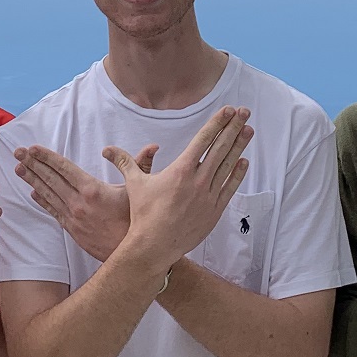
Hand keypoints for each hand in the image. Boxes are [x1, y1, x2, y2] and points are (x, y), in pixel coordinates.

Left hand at [12, 141, 160, 261]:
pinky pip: (54, 212)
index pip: (64, 168)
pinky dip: (42, 201)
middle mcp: (78, 203)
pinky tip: (33, 193)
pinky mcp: (73, 230)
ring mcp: (73, 217)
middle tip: (18, 153)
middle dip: (33, 164)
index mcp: (92, 189)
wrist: (133, 253)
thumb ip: (140, 165)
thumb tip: (151, 147)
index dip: (47, 157)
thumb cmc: (137, 219)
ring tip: (19, 169)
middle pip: (51, 179)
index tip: (33, 148)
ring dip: (32, 180)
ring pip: (48, 195)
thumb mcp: (139, 189)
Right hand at [106, 106, 253, 275]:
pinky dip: (238, 174)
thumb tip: (107, 149)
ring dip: (239, 146)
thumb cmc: (143, 214)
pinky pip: (229, 188)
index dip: (216, 123)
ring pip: (228, 166)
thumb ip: (125, 162)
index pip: (203, 140)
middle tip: (244, 112)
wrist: (154, 246)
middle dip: (233, 128)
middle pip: (220, 148)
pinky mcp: (214, 211)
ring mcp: (208, 196)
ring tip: (249, 130)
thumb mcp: (135, 184)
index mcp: (181, 170)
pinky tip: (244, 162)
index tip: (227, 110)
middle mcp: (198, 180)